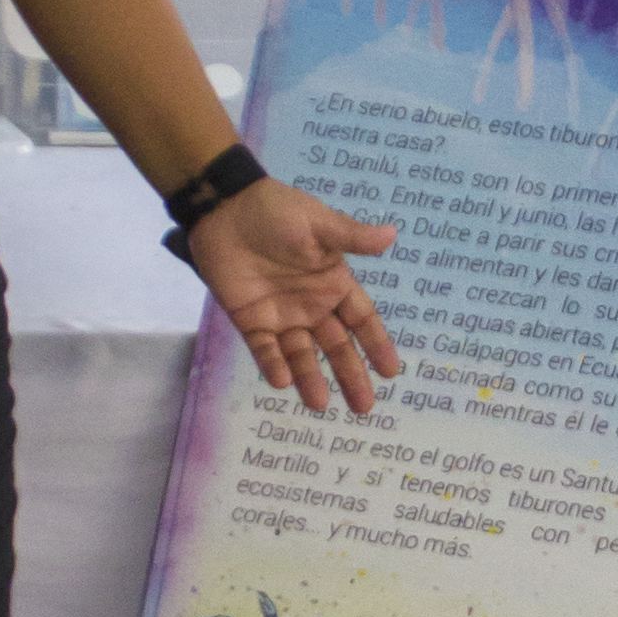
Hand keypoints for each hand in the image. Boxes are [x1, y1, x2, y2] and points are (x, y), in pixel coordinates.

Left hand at [184, 178, 401, 417]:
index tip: (390, 372)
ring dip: (309, 378)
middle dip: (349, 375)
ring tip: (318, 404)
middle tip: (363, 407)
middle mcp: (311, 306)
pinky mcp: (250, 321)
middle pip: (336, 346)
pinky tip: (281, 382)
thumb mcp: (318, 223)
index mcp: (333, 283)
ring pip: (300, 354)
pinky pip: (264, 349)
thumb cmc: (276, 212)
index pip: (361, 320)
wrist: (225, 209)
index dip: (376, 345)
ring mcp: (281, 316)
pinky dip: (272, 365)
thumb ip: (352, 237)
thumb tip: (392, 235)